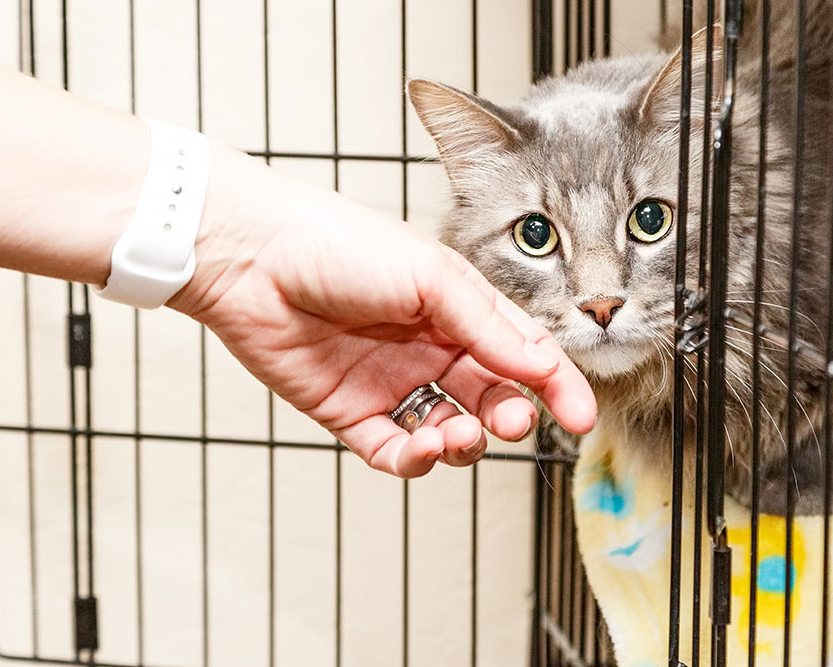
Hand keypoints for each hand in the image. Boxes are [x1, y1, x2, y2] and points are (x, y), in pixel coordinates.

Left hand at [170, 150, 596, 477]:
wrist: (252, 258)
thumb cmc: (339, 245)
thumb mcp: (431, 276)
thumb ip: (487, 325)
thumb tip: (542, 367)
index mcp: (456, 308)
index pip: (520, 352)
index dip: (555, 385)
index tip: (580, 417)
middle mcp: (429, 347)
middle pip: (489, 397)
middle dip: (508, 416)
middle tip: (510, 421)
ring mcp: (391, 382)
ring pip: (448, 430)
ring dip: (464, 442)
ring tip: (457, 434)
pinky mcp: (350, 412)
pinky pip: (395, 451)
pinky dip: (417, 459)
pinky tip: (423, 446)